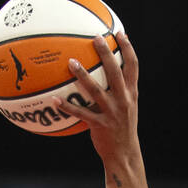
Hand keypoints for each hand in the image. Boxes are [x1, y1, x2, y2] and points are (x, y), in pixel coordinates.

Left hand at [54, 31, 140, 167]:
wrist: (125, 154)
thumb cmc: (122, 128)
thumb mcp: (127, 107)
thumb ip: (120, 91)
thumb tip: (107, 74)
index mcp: (132, 94)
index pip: (133, 67)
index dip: (128, 49)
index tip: (120, 33)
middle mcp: (124, 100)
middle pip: (115, 72)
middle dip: (107, 53)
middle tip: (96, 37)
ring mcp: (112, 112)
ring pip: (96, 90)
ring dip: (83, 76)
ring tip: (71, 62)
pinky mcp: (99, 125)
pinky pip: (80, 114)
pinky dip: (67, 106)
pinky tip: (54, 99)